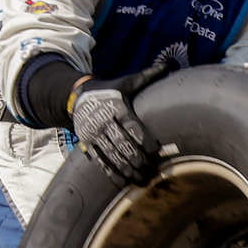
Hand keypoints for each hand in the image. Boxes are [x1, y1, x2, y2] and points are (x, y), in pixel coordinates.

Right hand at [69, 62, 172, 184]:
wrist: (77, 97)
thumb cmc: (110, 91)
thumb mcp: (127, 82)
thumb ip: (148, 76)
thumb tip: (170, 65)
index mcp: (116, 107)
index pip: (130, 125)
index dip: (143, 138)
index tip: (156, 151)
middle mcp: (104, 122)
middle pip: (121, 143)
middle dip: (136, 159)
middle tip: (151, 171)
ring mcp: (94, 134)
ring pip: (111, 155)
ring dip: (126, 169)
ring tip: (141, 180)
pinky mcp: (88, 143)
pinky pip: (100, 160)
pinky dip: (111, 172)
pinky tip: (123, 182)